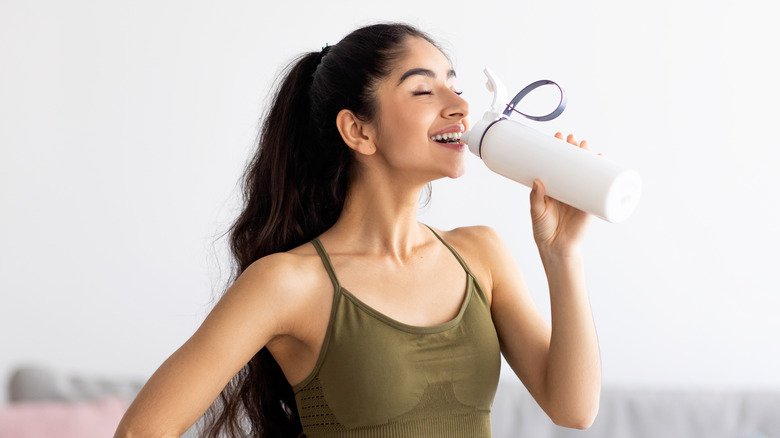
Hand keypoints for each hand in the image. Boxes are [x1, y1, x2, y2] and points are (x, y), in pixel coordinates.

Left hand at [530, 132, 597, 256]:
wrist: (556, 248)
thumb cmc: (543, 229)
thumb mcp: (537, 212)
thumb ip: (536, 198)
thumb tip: (537, 181)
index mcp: (554, 186)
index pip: (557, 163)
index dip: (558, 149)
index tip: (558, 136)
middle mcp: (568, 187)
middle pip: (573, 163)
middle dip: (574, 149)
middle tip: (572, 138)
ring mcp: (580, 194)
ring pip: (587, 172)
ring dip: (589, 157)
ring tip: (586, 147)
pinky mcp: (590, 204)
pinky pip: (598, 188)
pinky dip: (604, 175)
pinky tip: (604, 163)